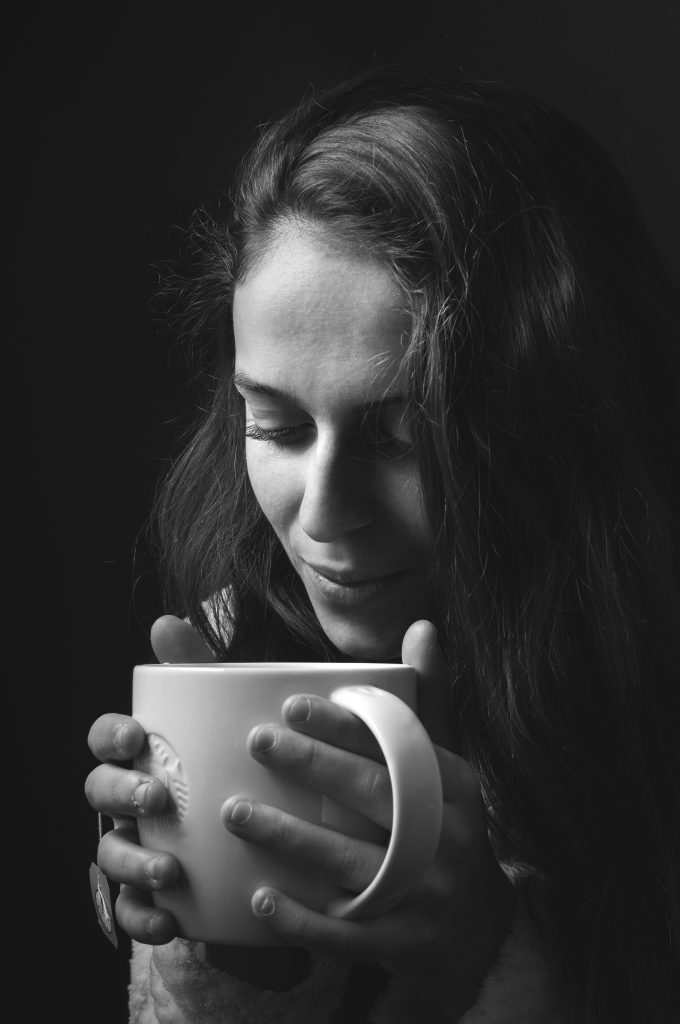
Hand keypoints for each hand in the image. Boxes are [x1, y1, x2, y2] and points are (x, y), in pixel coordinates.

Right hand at [84, 615, 213, 943]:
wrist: (276, 838)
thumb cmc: (234, 762)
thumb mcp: (227, 714)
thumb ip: (199, 669)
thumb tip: (166, 621)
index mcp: (143, 754)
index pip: (107, 739)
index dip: (111, 735)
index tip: (136, 735)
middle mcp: (131, 800)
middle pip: (101, 794)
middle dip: (121, 794)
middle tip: (157, 797)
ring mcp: (137, 846)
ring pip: (110, 854)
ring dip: (131, 862)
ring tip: (168, 870)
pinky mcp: (156, 894)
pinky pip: (132, 911)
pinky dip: (144, 918)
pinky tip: (169, 921)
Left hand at [221, 620, 515, 1013]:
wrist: (478, 928)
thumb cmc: (445, 823)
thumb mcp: (446, 762)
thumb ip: (428, 698)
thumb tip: (422, 625)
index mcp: (454, 784)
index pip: (398, 748)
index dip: (345, 725)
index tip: (291, 702)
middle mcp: (445, 836)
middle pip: (373, 796)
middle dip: (312, 767)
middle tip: (255, 740)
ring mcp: (425, 893)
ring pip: (353, 863)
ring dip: (291, 838)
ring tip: (234, 812)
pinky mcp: (401, 942)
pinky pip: (348, 932)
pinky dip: (303, 918)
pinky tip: (259, 896)